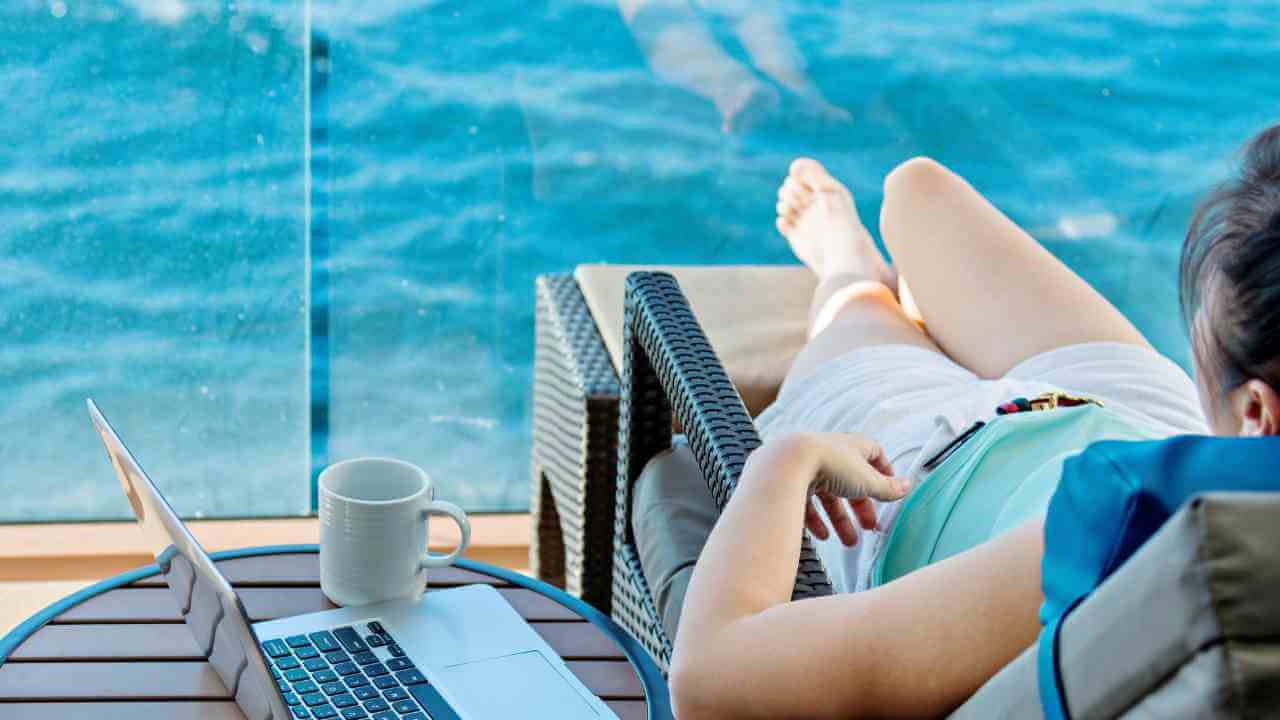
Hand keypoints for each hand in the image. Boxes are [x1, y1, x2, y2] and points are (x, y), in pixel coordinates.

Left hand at [786, 433, 908, 546]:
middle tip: (870, 527)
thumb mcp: (866, 480)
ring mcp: (807, 467)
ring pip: (828, 496)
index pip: (871, 453)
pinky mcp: (789, 481)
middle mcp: (828, 453)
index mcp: (850, 446)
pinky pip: (805, 503)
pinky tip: (823, 536)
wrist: (786, 463)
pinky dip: (816, 521)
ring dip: (840, 520)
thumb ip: (887, 487)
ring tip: (849, 542)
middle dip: (861, 506)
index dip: (882, 471)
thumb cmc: (830, 463)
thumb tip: (907, 487)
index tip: (888, 490)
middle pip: (849, 481)